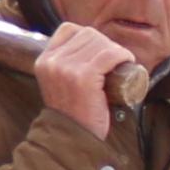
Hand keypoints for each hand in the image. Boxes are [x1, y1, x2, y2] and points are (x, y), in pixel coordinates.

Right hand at [33, 22, 124, 139]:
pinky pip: (110, 55)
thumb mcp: (60, 82)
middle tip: (115, 64)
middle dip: (106, 45)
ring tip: (120, 66)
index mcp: (43, 61)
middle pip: (88, 34)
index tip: (100, 54)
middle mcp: (51, 62)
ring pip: (101, 43)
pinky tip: (127, 64)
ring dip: (116, 52)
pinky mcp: (83, 77)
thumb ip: (66, 64)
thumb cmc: (74, 112)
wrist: (73, 139)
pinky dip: (123, 56)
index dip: (90, 39)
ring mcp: (66, 68)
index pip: (69, 30)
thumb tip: (91, 43)